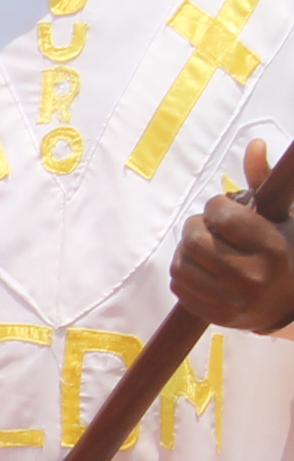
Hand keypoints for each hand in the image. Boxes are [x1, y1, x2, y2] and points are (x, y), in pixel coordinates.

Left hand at [174, 140, 293, 330]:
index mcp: (271, 248)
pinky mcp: (215, 316)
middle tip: (211, 227)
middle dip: (197, 225)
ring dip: (187, 249)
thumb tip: (255, 144)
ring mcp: (231, 301)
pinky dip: (185, 271)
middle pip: (194, 238)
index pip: (221, 213)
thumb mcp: (282, 215)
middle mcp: (250, 277)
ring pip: (180, 263)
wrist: (291, 301)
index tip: (227, 208)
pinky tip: (205, 268)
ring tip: (207, 247)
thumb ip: (263, 181)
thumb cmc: (286, 249)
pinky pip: (178, 286)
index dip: (217, 204)